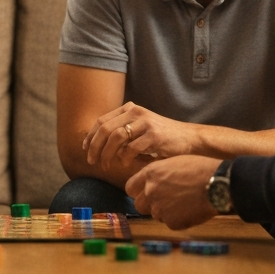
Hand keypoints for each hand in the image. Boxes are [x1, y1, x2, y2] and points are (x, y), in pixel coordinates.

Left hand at [83, 103, 200, 169]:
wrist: (189, 139)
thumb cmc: (162, 137)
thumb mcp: (140, 128)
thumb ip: (123, 131)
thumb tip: (98, 144)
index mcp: (130, 109)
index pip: (102, 120)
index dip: (90, 136)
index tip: (85, 149)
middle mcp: (136, 112)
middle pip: (105, 129)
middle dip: (95, 147)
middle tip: (92, 161)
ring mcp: (145, 122)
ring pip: (116, 137)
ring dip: (107, 154)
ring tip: (106, 165)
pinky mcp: (154, 135)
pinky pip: (131, 147)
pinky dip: (125, 157)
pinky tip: (125, 164)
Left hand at [125, 156, 221, 228]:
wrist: (216, 183)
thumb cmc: (200, 169)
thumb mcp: (174, 163)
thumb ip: (159, 174)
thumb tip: (153, 182)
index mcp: (150, 174)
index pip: (130, 187)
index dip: (137, 191)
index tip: (144, 192)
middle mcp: (150, 191)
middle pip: (139, 205)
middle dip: (149, 204)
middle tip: (164, 201)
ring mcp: (160, 208)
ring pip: (156, 214)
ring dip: (165, 211)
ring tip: (183, 203)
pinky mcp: (171, 222)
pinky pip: (171, 223)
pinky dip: (178, 219)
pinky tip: (191, 210)